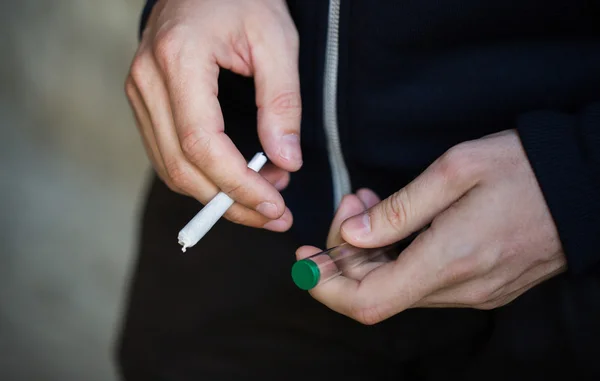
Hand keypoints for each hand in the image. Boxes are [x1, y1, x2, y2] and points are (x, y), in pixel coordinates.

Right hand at [125, 0, 300, 230]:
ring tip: (266, 196)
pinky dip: (203, 177)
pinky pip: (168, 155)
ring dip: (219, 195)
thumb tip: (286, 162)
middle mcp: (147, 80)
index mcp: (178, 59)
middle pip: (181, 167)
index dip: (238, 185)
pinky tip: (238, 180)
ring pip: (171, 168)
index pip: (201, 144)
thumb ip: (281, 102)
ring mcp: (139, 93)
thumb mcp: (276, 41)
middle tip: (275, 215)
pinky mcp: (145, 102)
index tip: (275, 206)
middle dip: (231, 203)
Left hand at [297, 130, 566, 324]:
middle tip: (350, 204)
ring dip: (372, 252)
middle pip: (377, 293)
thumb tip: (351, 236)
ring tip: (371, 204)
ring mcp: (474, 291)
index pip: (367, 301)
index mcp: (449, 259)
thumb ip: (397, 210)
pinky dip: (397, 256)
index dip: (326, 286)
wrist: (583, 184)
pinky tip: (397, 221)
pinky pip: (423, 282)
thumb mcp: (455, 171)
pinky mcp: (482, 286)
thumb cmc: (523, 169)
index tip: (304, 258)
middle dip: (347, 253)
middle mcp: (460, 287)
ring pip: (398, 286)